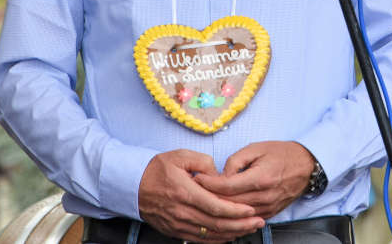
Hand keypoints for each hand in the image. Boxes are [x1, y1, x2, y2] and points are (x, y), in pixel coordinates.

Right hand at [137, 149, 263, 241]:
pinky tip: (230, 236)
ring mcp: (179, 224)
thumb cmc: (157, 169)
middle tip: (259, 222)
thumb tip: (220, 175)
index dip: (236, 210)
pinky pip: (200, 239)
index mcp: (185, 192)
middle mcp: (183, 212)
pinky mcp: (175, 231)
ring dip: (232, 233)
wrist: (132, 185)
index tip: (251, 210)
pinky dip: (217, 240)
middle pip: (217, 223)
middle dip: (241, 224)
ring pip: (210, 234)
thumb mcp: (180, 156)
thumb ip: (203, 162)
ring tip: (250, 229)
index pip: (216, 206)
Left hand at [196, 141, 315, 218]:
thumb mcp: (257, 148)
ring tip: (205, 200)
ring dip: (219, 208)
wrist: (306, 166)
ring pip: (236, 214)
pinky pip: (246, 219)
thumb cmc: (282, 154)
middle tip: (195, 190)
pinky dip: (233, 215)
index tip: (198, 178)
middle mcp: (264, 196)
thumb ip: (236, 161)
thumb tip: (222, 175)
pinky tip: (222, 210)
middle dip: (210, 197)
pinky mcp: (269, 213)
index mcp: (260, 178)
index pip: (227, 186)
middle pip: (229, 203)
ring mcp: (267, 207)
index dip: (209, 183)